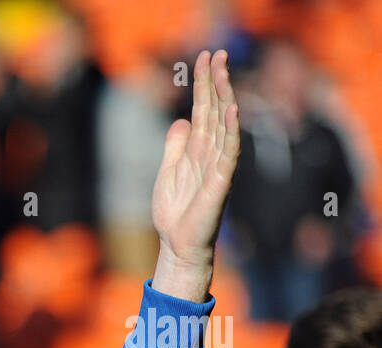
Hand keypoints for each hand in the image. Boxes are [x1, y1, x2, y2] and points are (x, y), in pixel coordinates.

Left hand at [150, 50, 239, 301]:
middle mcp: (211, 153)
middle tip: (216, 52)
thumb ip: (175, 146)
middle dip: (215, 82)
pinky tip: (231, 110)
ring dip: (224, 97)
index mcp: (197, 150)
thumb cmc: (175, 212)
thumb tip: (181, 121)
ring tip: (222, 71)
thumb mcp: (167, 172)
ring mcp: (217, 166)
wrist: (177, 244)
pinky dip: (230, 131)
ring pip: (223, 125)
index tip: (203, 58)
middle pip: (214, 110)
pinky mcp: (219, 183)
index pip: (202, 109)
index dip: (203, 85)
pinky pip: (228, 153)